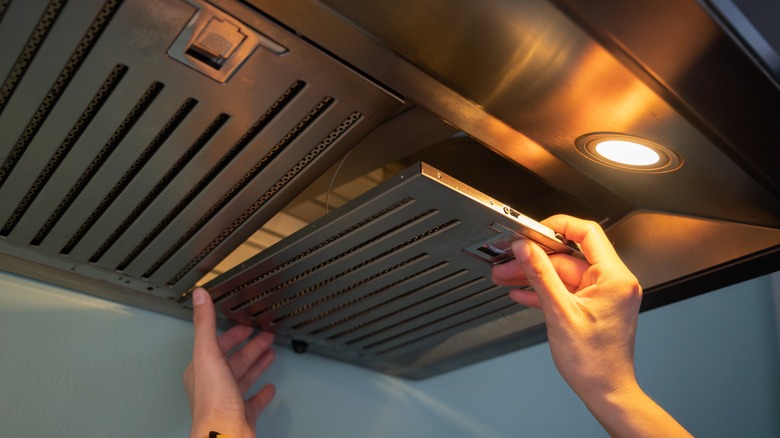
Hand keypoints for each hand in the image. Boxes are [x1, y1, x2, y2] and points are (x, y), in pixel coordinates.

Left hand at [183, 287, 275, 437]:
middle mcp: (213, 385)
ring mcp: (228, 400)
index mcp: (202, 370)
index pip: (217, 345)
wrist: (226, 433)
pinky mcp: (243, 414)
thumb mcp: (208, 353)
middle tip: (265, 335)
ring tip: (270, 353)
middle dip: (251, 346)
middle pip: (234, 359)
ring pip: (244, 377)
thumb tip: (199, 297)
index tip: (245, 325)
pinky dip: (262, 392)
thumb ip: (205, 324)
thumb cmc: (214, 401)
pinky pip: (254, 401)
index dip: (232, 333)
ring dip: (257, 363)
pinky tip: (269, 387)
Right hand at [492, 215, 689, 436]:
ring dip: (534, 276)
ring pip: (562, 275)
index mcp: (614, 278)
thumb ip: (540, 275)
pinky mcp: (592, 307)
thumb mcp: (559, 312)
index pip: (587, 234)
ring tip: (507, 277)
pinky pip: (565, 290)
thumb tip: (525, 249)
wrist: (605, 392)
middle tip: (509, 261)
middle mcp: (612, 283)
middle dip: (535, 260)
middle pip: (567, 257)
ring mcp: (602, 295)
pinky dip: (544, 291)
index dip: (557, 227)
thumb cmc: (594, 362)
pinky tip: (523, 293)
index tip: (534, 231)